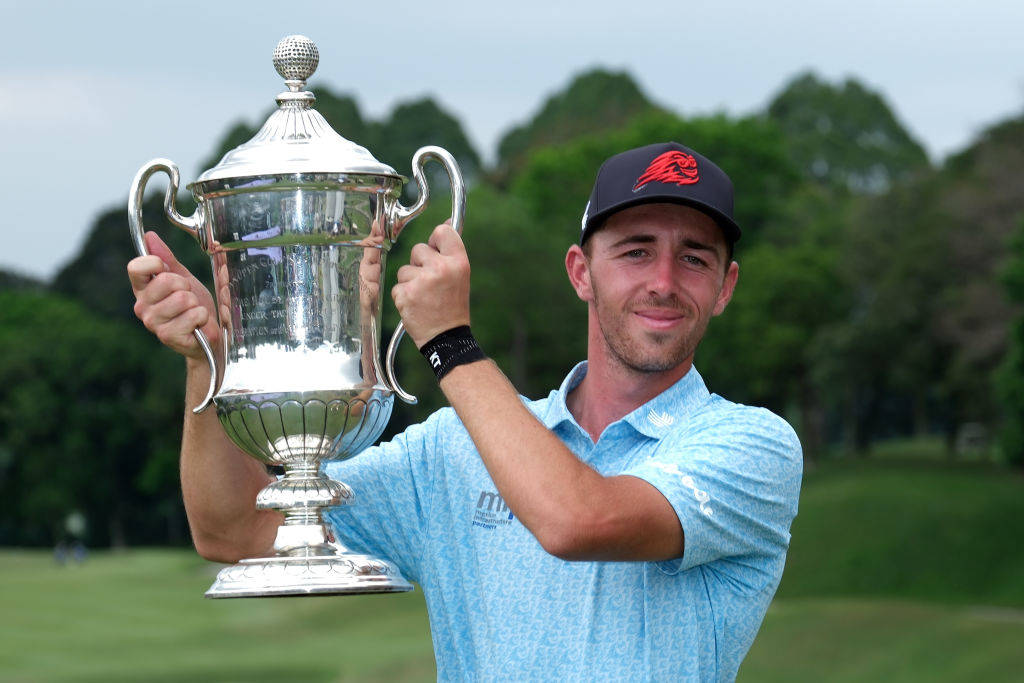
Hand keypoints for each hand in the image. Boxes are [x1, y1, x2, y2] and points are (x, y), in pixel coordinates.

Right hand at [127, 231, 219, 359]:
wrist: (208, 337)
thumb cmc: (194, 307)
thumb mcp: (183, 278)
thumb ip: (166, 259)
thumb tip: (149, 236)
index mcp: (143, 289)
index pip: (136, 267)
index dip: (156, 263)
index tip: (167, 270)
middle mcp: (143, 306)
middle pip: (166, 280)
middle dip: (186, 286)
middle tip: (189, 298)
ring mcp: (154, 323)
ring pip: (183, 298)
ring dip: (196, 304)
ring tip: (193, 312)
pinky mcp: (168, 336)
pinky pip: (193, 314)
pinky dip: (202, 317)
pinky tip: (198, 325)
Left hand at [392, 221, 470, 348]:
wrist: (447, 338)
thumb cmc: (453, 306)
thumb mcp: (460, 276)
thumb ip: (449, 252)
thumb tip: (444, 224)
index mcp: (458, 262)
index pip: (442, 232)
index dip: (435, 240)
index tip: (435, 251)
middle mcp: (441, 268)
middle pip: (417, 249)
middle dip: (419, 264)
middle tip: (431, 283)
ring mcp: (421, 281)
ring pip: (404, 269)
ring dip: (410, 282)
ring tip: (423, 297)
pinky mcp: (405, 294)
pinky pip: (397, 286)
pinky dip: (403, 296)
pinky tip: (415, 306)